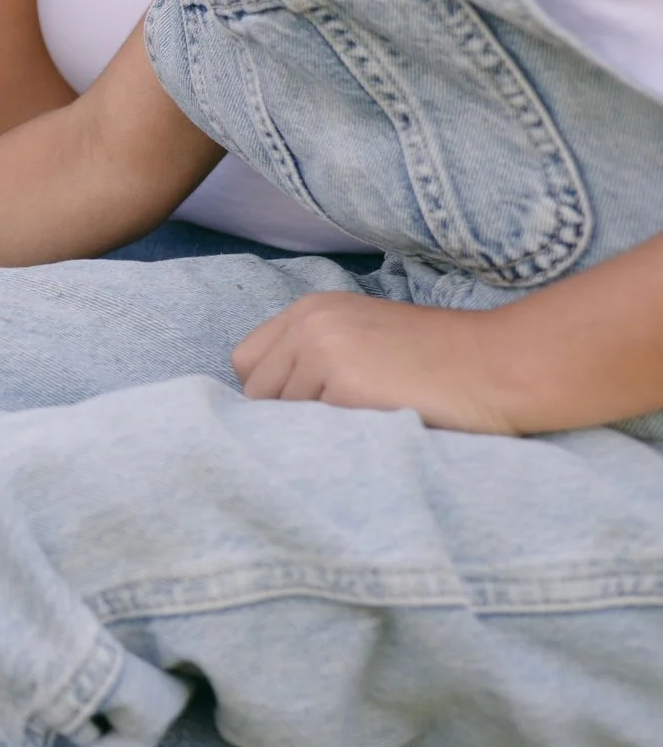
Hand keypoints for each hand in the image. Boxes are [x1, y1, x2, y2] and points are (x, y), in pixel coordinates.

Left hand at [232, 292, 522, 433]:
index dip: (270, 391)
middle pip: (256, 392)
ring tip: (367, 420)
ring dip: (316, 430)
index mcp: (310, 308)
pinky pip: (316, 429)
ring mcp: (324, 351)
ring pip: (283, 416)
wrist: (502, 364)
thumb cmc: (440, 361)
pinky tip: (377, 428)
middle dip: (288, 415)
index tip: (309, 407)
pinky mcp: (345, 384)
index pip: (245, 361)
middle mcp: (309, 323)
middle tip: (343, 421)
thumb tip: (265, 406)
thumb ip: (313, 356)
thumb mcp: (364, 338)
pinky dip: (340, 438)